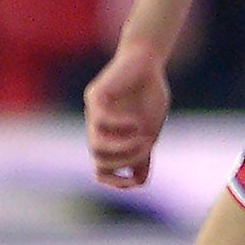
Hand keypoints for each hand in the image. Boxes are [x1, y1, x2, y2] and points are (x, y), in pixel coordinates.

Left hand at [84, 42, 170, 187]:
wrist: (147, 62)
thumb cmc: (148, 94)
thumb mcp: (150, 130)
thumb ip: (142, 154)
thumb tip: (137, 182)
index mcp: (110, 139)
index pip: (100, 170)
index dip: (114, 182)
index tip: (133, 181)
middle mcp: (97, 128)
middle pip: (99, 161)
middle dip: (126, 160)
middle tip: (147, 147)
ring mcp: (94, 112)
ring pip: (96, 146)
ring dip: (122, 149)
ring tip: (143, 138)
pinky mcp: (96, 95)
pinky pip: (101, 120)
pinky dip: (120, 126)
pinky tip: (136, 121)